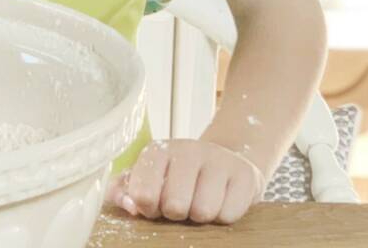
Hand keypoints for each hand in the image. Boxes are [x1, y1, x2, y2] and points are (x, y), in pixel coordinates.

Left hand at [105, 138, 264, 224]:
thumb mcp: (147, 178)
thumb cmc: (178, 177)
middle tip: (181, 205)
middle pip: (174, 206)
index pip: (143, 195)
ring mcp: (217, 160)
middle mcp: (187, 149)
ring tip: (199, 202)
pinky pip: (228, 215)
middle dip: (177, 214)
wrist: (224, 161)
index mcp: (157, 151)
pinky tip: (221, 201)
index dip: (149, 210)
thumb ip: (123, 191)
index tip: (155, 206)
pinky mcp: (244, 175)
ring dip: (200, 217)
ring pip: (203, 211)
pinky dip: (223, 216)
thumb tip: (129, 205)